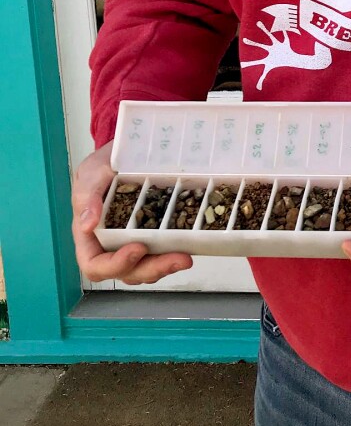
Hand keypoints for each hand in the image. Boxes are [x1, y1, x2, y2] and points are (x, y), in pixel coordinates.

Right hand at [72, 141, 192, 284]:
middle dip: (152, 269)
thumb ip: (87, 196)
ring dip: (166, 267)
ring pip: (146, 268)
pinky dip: (173, 253)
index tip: (138, 248)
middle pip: (127, 272)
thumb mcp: (90, 174)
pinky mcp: (153, 236)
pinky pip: (161, 254)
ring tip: (186, 256)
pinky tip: (189, 245)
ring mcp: (133, 243)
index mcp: (90, 237)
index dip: (115, 264)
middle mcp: (111, 246)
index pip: (95, 265)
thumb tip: (86, 225)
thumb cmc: (101, 166)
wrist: (127, 153)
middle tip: (178, 258)